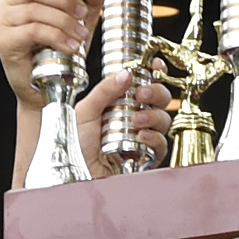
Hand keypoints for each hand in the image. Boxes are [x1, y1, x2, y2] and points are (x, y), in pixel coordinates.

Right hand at [0, 0, 101, 110]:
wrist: (49, 90)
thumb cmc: (61, 54)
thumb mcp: (81, 21)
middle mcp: (9, 5)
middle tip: (82, 14)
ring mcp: (4, 23)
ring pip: (35, 10)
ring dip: (63, 22)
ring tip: (80, 36)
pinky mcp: (6, 42)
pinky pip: (33, 30)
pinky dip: (56, 36)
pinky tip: (69, 46)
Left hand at [58, 67, 173, 170]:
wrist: (75, 173)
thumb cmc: (76, 145)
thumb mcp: (85, 110)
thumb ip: (105, 90)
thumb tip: (126, 72)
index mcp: (121, 102)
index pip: (143, 83)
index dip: (154, 72)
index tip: (155, 65)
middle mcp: (134, 117)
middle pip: (160, 99)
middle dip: (156, 92)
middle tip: (143, 94)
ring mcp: (143, 136)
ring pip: (164, 119)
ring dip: (153, 116)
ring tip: (136, 120)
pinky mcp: (147, 156)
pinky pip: (162, 144)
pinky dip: (154, 138)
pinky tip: (141, 137)